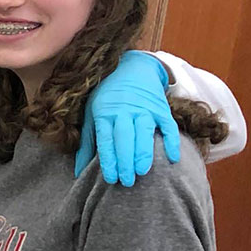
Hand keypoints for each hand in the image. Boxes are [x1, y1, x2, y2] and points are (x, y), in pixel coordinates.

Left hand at [75, 49, 181, 186]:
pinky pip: (169, 126)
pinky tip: (173, 158)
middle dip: (125, 160)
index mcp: (105, 114)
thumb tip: (78, 171)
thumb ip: (87, 143)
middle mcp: (125, 111)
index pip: (107, 140)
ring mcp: (145, 109)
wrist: (131, 69)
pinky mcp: (161, 109)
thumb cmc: (106, 96)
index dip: (109, 160)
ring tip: (142, 172)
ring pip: (145, 133)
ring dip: (144, 153)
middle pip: (125, 138)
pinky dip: (172, 142)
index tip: (111, 178)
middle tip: (126, 181)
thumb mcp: (92, 114)